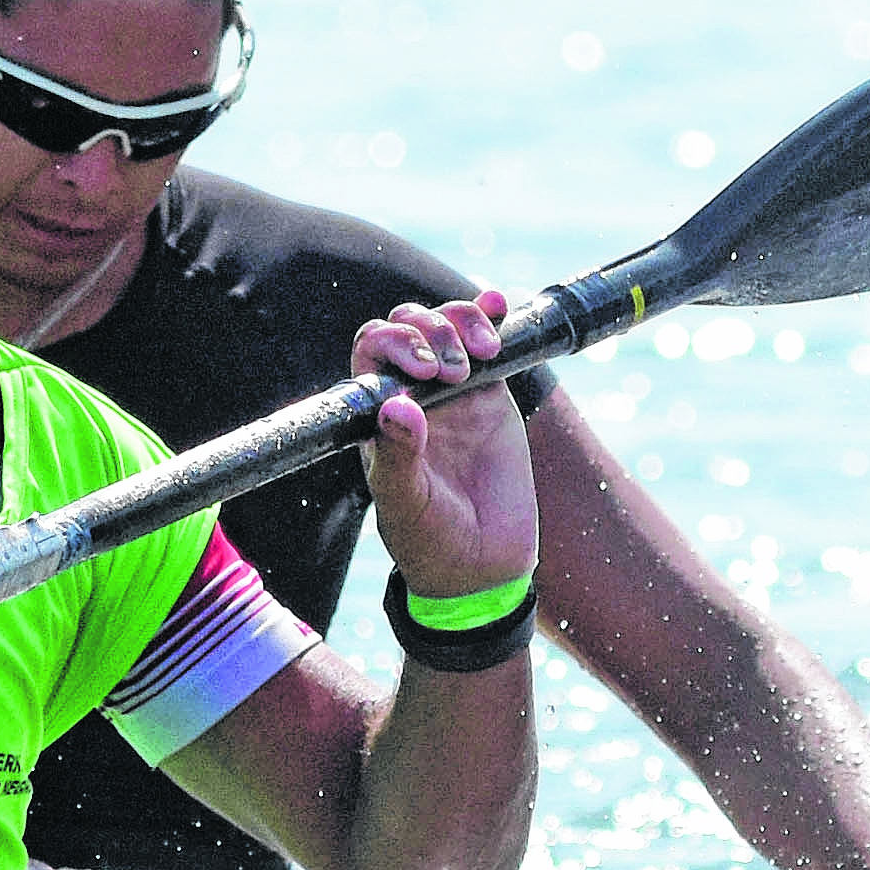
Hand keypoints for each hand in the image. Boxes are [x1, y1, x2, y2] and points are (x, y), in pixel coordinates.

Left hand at [349, 291, 538, 607]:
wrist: (482, 566)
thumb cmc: (429, 540)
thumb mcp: (407, 504)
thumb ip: (400, 458)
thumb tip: (397, 408)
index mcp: (380, 413)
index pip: (373, 353)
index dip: (394, 345)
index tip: (422, 371)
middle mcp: (412, 394)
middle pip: (409, 327)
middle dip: (430, 331)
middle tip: (452, 372)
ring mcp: (453, 391)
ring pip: (447, 325)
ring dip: (461, 322)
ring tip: (482, 354)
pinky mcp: (492, 395)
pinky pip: (488, 344)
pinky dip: (489, 316)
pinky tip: (496, 303)